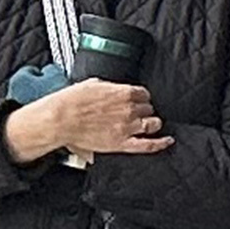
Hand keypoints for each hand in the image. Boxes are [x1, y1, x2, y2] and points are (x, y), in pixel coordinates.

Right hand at [14, 80, 172, 163]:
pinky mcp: (122, 143)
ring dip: (152, 123)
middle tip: (136, 113)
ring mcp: (128, 127)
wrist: (61, 118)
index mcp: (124, 92)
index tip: (137, 100)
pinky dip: (161, 143)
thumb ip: (110, 87)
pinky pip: (148, 145)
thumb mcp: (94, 83)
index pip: (144, 94)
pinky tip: (168, 141)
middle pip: (149, 109)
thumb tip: (113, 89)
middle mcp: (130, 109)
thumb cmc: (72, 101)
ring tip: (148, 124)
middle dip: (144, 110)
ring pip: (153, 124)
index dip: (141, 98)